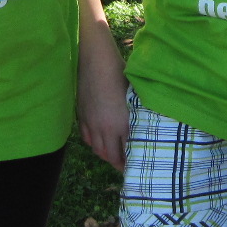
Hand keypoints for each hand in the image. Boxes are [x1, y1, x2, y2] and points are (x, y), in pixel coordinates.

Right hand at [77, 33, 129, 169]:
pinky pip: (86, 138)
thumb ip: (138, 112)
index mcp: (121, 123)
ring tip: (114, 157)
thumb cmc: (119, 72)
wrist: (95, 60)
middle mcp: (105, 128)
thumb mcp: (134, 94)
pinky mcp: (81, 116)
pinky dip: (93, 143)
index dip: (132, 160)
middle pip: (110, 155)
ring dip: (106, 155)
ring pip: (97, 149)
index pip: (127, 150)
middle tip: (126, 166)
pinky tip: (99, 142)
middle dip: (119, 163)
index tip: (138, 164)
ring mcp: (91, 123)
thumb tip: (145, 122)